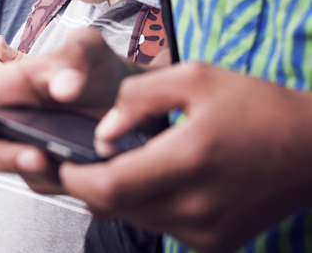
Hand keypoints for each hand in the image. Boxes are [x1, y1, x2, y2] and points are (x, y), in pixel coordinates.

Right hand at [0, 28, 139, 188]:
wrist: (134, 100)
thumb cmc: (98, 69)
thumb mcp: (91, 48)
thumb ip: (76, 54)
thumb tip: (62, 88)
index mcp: (4, 86)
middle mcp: (8, 120)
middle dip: (1, 156)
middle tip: (33, 154)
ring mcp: (26, 148)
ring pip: (9, 171)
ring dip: (27, 170)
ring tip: (52, 161)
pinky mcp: (49, 172)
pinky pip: (42, 184)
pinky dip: (58, 180)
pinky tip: (80, 169)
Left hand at [56, 62, 311, 252]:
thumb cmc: (255, 105)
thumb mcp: (195, 77)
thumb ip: (138, 98)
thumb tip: (101, 131)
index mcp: (189, 160)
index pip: (110, 186)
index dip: (74, 177)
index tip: (58, 159)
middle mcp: (196, 205)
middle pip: (113, 207)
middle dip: (85, 185)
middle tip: (72, 160)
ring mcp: (207, 231)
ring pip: (133, 218)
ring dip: (111, 195)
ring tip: (107, 164)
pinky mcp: (215, 241)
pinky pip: (158, 225)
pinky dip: (141, 204)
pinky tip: (144, 177)